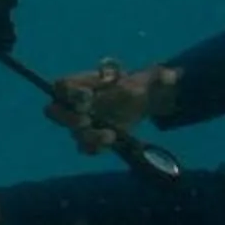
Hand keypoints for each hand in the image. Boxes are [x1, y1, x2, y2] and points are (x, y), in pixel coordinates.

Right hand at [47, 59, 170, 149]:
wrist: (145, 100)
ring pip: (74, 133)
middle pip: (54, 112)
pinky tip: (112, 144)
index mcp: (83, 83)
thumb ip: (159, 76)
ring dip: (89, 136)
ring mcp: (83, 122)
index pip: (60, 87)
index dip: (69, 93)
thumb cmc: (142, 83)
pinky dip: (96, 148)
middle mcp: (77, 103)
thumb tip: (170, 77)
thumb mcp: (151, 77)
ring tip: (110, 136)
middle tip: (87, 120)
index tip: (87, 97)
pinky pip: (86, 148)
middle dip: (69, 118)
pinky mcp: (92, 138)